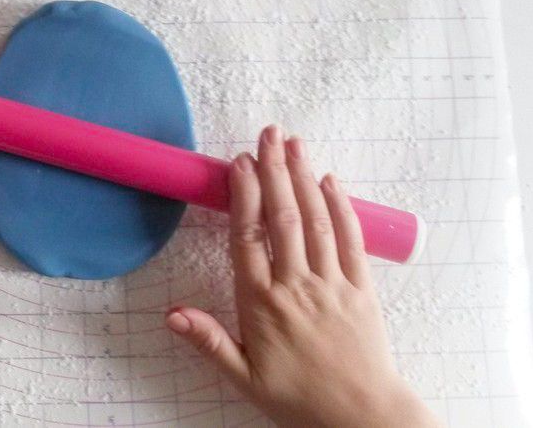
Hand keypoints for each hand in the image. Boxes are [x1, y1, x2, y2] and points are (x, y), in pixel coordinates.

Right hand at [166, 126, 436, 427]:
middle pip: (282, 218)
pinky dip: (341, 207)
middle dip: (274, 171)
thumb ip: (208, 341)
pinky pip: (351, 241)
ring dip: (304, 178)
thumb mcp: (244, 377)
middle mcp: (297, 286)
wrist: (361, 418)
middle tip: (267, 134)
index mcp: (262, 304)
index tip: (239, 163)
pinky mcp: (361, 290)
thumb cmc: (298, 400)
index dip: (244, 196)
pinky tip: (330, 181)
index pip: (249, 238)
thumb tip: (171, 315)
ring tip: (294, 144)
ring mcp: (331, 285)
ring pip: (316, 221)